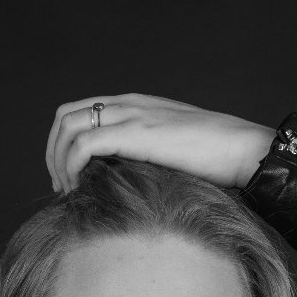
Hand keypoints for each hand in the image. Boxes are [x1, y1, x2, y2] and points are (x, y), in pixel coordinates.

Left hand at [45, 92, 275, 194]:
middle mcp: (127, 104)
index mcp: (135, 105)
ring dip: (59, 161)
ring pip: (68, 127)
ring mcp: (131, 115)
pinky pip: (84, 145)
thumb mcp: (173, 151)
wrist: (242, 149)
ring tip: (70, 192)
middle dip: (54, 152)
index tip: (69, 179)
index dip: (64, 144)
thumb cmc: (217, 158)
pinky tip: (81, 189)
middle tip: (63, 188)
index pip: (80, 111)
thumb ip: (148, 155)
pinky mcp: (135, 133)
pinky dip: (73, 167)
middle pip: (65, 116)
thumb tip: (129, 184)